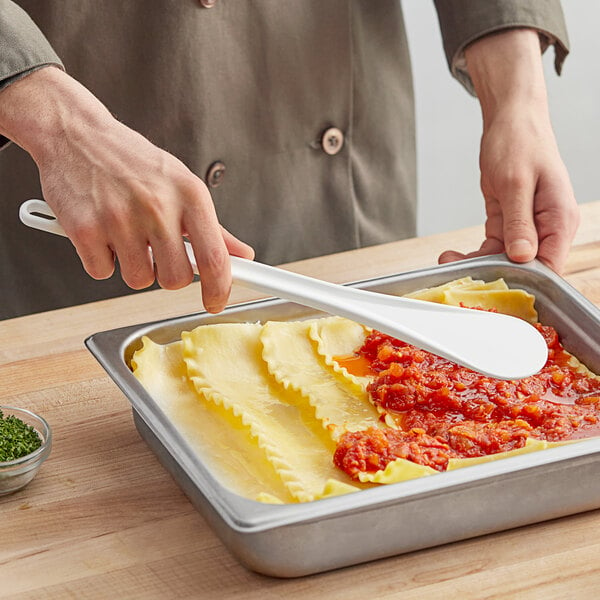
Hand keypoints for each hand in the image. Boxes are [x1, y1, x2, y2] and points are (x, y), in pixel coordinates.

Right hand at [0, 67, 253, 311]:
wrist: (74, 133)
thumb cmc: (132, 162)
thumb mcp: (181, 185)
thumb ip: (213, 228)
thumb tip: (242, 255)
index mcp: (189, 195)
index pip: (214, 258)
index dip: (219, 289)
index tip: (215, 302)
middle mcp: (157, 206)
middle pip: (175, 279)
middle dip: (167, 274)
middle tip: (156, 251)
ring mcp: (119, 217)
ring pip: (138, 279)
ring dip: (133, 266)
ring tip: (126, 234)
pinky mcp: (84, 227)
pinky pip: (101, 272)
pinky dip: (101, 260)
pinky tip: (102, 232)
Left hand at [439, 29, 578, 273]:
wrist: (509, 121)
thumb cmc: (519, 142)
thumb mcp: (515, 183)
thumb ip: (519, 222)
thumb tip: (522, 256)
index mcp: (560, 219)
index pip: (551, 266)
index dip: (526, 283)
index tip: (496, 289)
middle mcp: (548, 228)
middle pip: (526, 268)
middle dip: (494, 276)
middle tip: (463, 277)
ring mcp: (529, 227)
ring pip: (505, 261)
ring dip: (476, 265)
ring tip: (449, 261)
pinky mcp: (510, 224)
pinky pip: (493, 248)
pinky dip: (474, 254)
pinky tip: (452, 255)